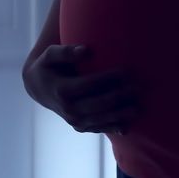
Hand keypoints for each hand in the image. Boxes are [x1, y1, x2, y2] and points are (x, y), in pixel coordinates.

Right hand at [22, 45, 141, 135]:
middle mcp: (68, 109)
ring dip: (120, 115)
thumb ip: (67, 51)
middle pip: (99, 104)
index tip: (127, 70)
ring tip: (138, 107)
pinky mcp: (80, 127)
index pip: (90, 84)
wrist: (39, 89)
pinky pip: (99, 128)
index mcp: (62, 90)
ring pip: (101, 120)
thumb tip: (86, 50)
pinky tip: (128, 125)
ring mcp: (74, 120)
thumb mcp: (50, 55)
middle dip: (120, 96)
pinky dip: (113, 127)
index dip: (109, 78)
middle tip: (139, 88)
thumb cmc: (48, 66)